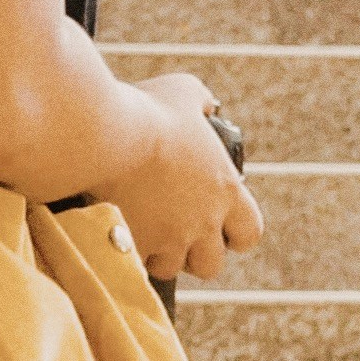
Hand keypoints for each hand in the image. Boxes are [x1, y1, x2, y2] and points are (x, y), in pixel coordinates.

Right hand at [119, 75, 262, 283]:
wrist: (109, 134)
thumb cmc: (148, 111)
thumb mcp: (185, 92)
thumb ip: (201, 104)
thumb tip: (205, 108)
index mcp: (225, 189)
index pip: (250, 233)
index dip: (236, 234)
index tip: (220, 226)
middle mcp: (204, 220)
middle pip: (211, 263)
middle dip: (195, 253)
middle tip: (176, 233)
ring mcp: (170, 237)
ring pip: (171, 268)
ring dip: (160, 255)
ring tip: (143, 232)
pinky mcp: (136, 245)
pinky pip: (136, 265)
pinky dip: (128, 254)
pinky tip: (117, 234)